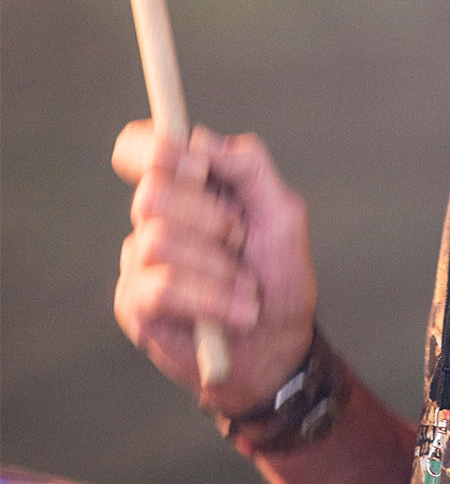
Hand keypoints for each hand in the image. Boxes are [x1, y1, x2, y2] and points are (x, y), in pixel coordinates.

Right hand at [112, 121, 317, 416]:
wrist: (279, 343)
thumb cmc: (279, 275)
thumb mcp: (282, 212)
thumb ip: (249, 166)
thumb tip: (201, 139)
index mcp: (187, 186)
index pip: (137, 147)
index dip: (155, 149)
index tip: (196, 167)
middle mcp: (155, 218)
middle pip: (151, 191)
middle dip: (211, 218)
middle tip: (241, 242)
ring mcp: (139, 261)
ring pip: (158, 240)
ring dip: (218, 267)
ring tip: (246, 287)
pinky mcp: (134, 303)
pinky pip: (161, 287)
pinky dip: (211, 299)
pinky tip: (237, 313)